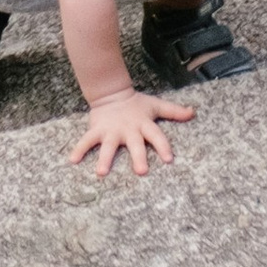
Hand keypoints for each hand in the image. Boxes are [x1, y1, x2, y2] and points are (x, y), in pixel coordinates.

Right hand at [69, 86, 192, 177]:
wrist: (112, 93)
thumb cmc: (137, 105)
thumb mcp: (156, 106)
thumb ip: (174, 112)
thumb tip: (193, 113)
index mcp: (144, 124)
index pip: (157, 135)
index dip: (163, 146)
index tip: (169, 159)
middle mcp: (129, 129)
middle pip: (135, 144)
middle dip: (138, 157)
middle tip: (141, 172)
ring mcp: (111, 130)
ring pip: (108, 146)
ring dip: (105, 159)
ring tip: (101, 173)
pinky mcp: (97, 130)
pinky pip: (86, 140)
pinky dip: (79, 149)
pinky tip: (73, 160)